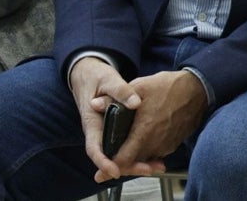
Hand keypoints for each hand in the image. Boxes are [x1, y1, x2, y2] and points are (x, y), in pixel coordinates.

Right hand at [69, 57, 147, 182]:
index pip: (94, 148)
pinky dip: (140, 152)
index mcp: (92, 123)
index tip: (116, 170)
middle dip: (129, 166)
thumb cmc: (96, 78)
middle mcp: (99, 132)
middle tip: (148, 169)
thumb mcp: (108, 80)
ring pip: (120, 153)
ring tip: (157, 166)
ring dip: (137, 161)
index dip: (104, 162)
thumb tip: (135, 103)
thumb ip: (121, 91)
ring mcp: (108, 132)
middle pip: (111, 156)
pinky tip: (157, 154)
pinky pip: (127, 145)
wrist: (89, 75)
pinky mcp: (117, 130)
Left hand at [104, 70, 207, 176]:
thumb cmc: (169, 87)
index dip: (110, 166)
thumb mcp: (140, 86)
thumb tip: (94, 104)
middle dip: (122, 161)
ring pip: (145, 158)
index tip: (101, 171)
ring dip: (136, 155)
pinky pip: (156, 153)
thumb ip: (115, 99)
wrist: (197, 89)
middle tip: (113, 156)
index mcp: (144, 130)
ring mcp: (166, 145)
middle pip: (133, 162)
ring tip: (130, 143)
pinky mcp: (173, 144)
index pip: (123, 160)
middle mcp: (156, 143)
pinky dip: (148, 149)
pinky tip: (146, 136)